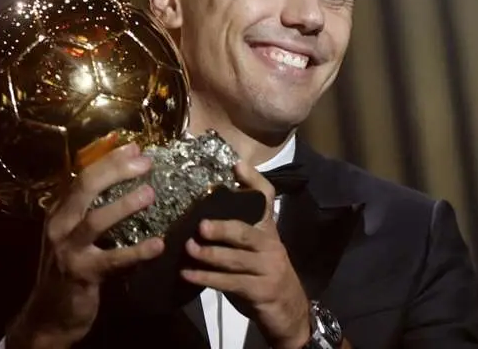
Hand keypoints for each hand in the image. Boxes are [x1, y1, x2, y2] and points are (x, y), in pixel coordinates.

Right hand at [6, 139, 164, 348]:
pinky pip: (112, 260)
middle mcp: (59, 225)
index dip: (108, 159)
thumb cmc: (68, 267)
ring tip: (149, 193)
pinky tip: (158, 245)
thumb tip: (122, 179)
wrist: (49, 314)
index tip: (135, 147)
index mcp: (59, 211)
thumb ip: (89, 209)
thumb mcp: (72, 234)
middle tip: (145, 161)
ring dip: (124, 205)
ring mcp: (68, 250)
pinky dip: (136, 252)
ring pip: (95, 220)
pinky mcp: (82, 274)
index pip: (82, 176)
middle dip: (115, 171)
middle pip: (85, 189)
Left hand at [181, 161, 310, 348]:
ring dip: (209, 254)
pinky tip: (188, 274)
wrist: (289, 312)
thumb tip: (201, 215)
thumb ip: (237, 233)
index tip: (236, 165)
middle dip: (222, 227)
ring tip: (189, 249)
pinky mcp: (261, 291)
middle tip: (200, 225)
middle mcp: (270, 245)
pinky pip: (231, 283)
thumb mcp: (254, 250)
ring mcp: (268, 268)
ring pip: (236, 259)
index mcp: (267, 230)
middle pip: (246, 231)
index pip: (266, 198)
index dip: (253, 181)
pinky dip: (207, 279)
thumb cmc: (264, 275)